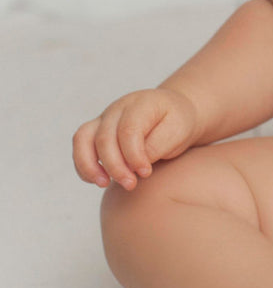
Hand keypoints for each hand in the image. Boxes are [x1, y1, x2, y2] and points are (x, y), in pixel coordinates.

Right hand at [72, 86, 199, 189]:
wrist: (172, 113)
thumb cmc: (176, 123)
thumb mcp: (177, 131)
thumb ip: (157, 145)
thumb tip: (134, 165)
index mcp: (141, 103)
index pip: (128, 130)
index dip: (134, 155)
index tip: (146, 172)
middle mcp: (118, 108)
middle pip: (104, 137)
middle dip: (115, 166)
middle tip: (131, 184)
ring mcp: (104, 118)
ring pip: (83, 138)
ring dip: (90, 165)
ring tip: (104, 184)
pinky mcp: (96, 130)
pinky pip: (80, 146)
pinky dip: (84, 165)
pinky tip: (99, 181)